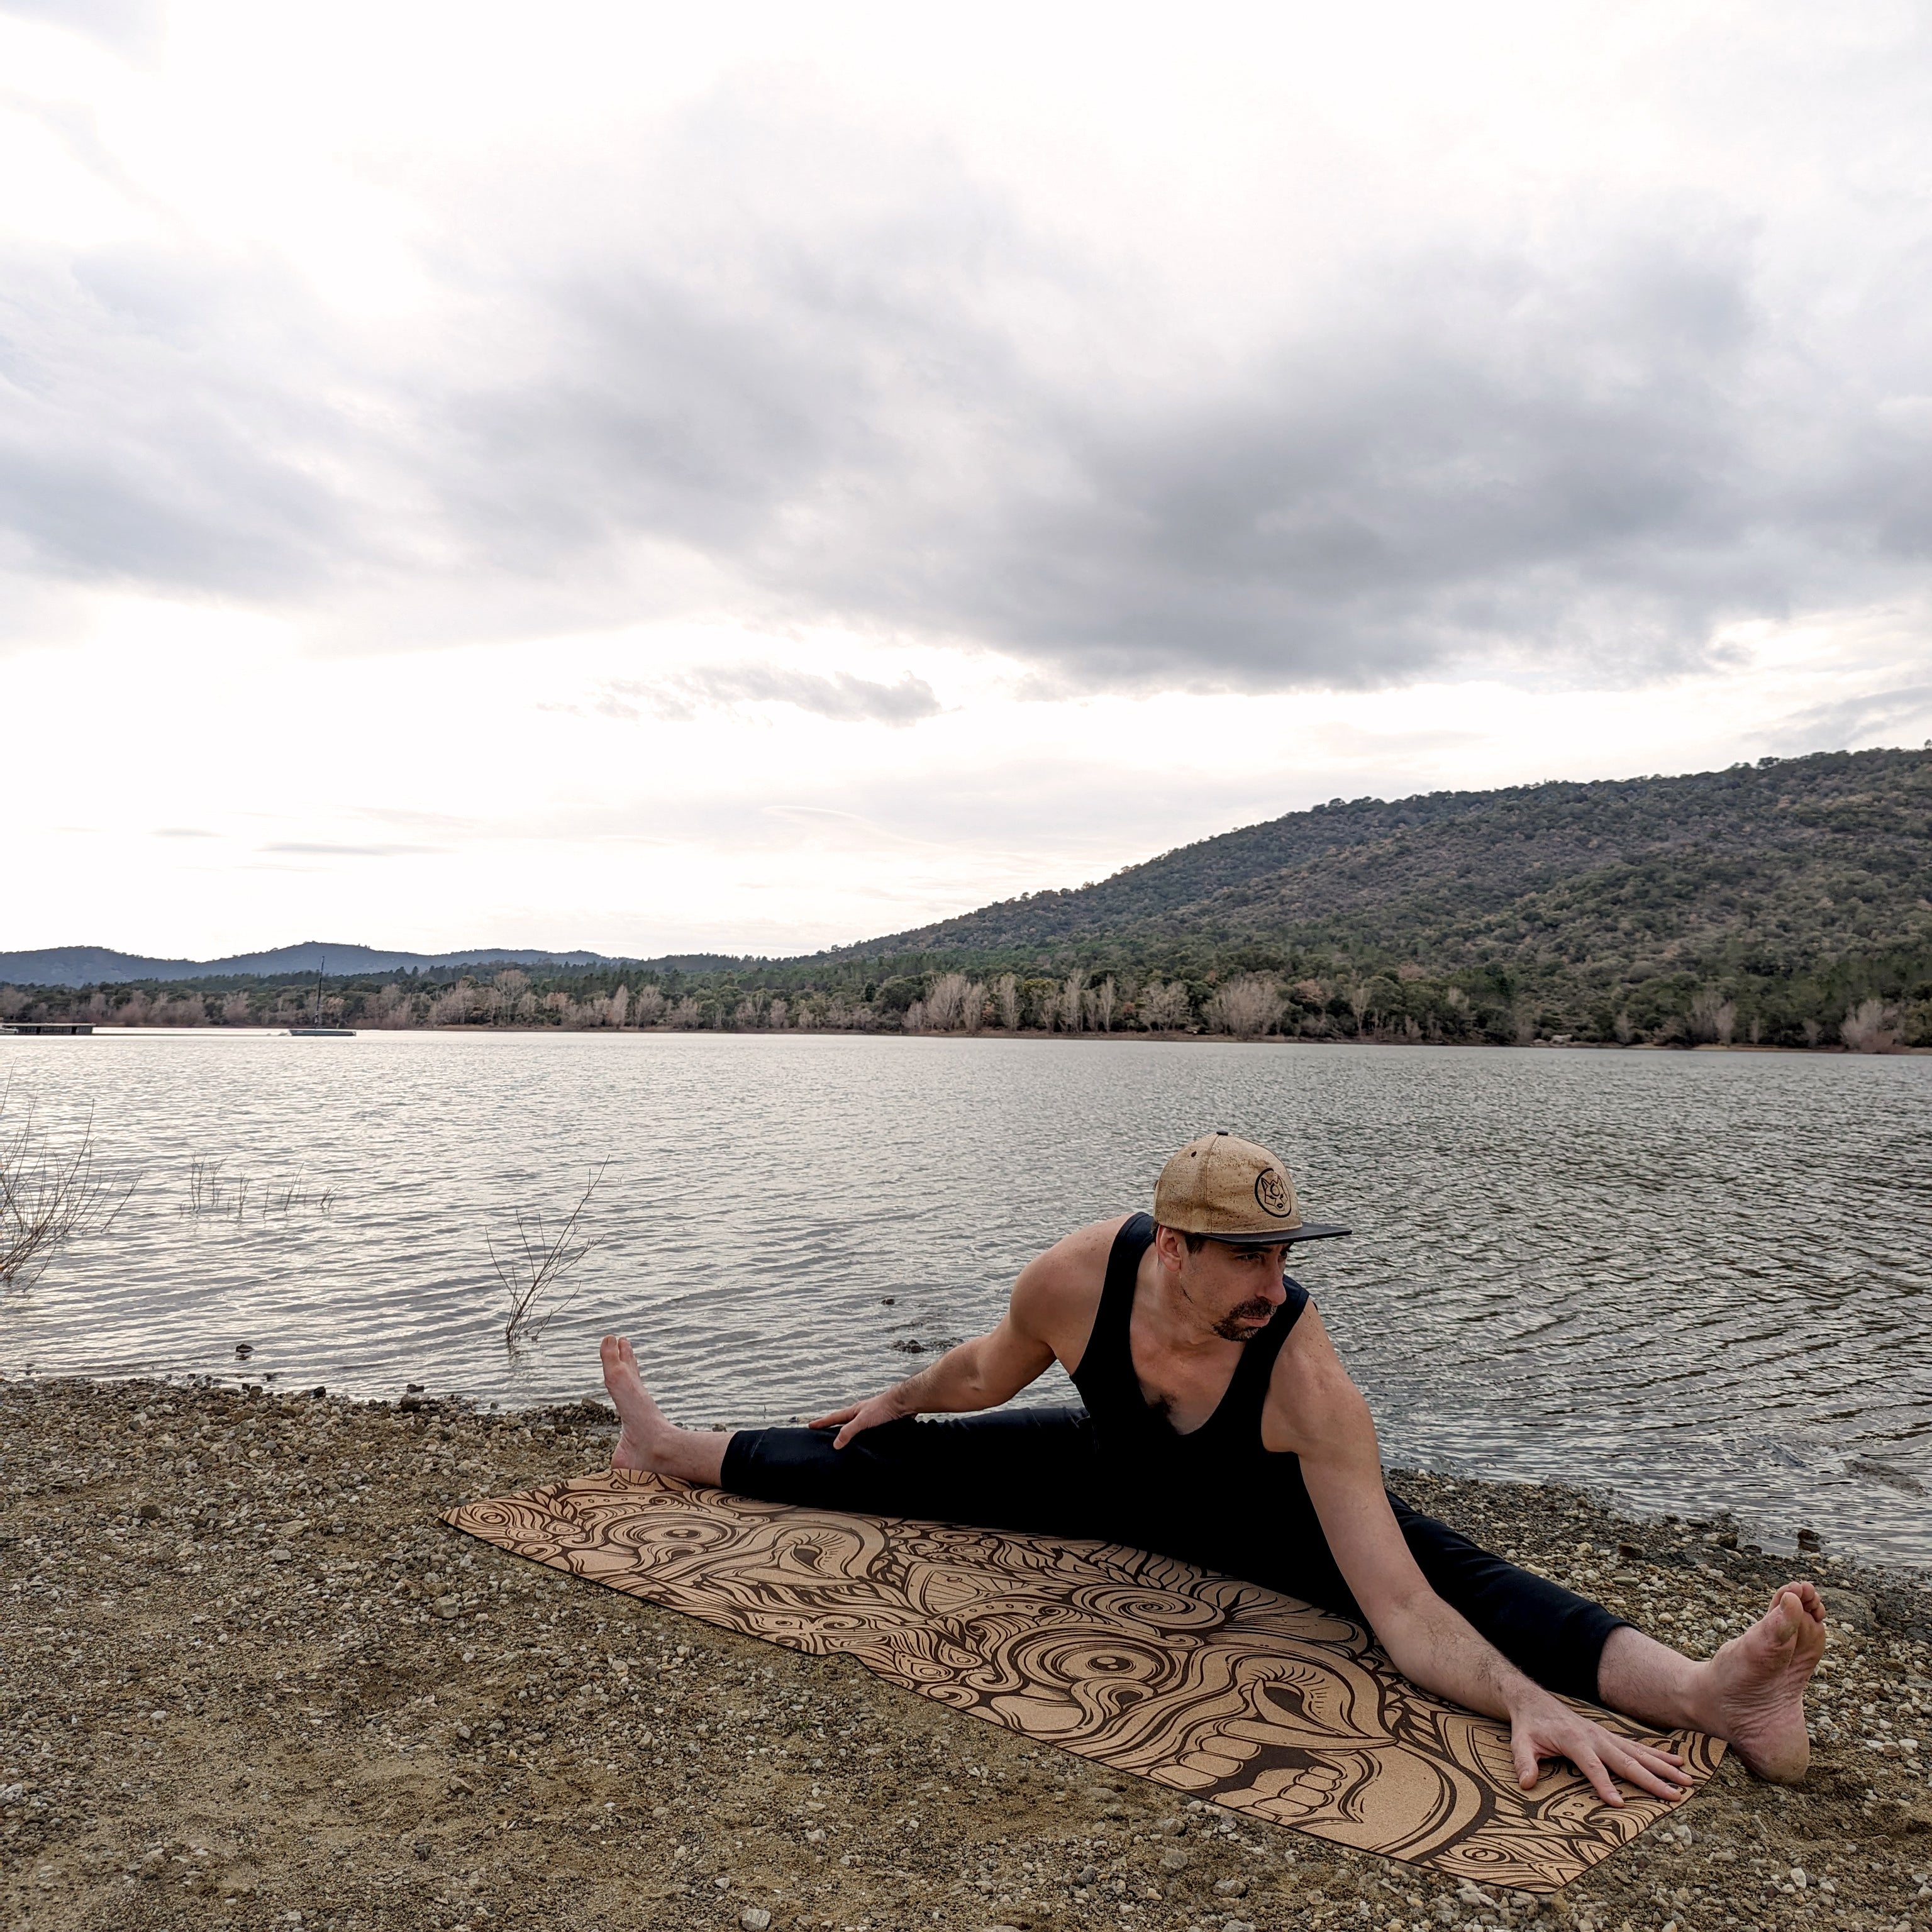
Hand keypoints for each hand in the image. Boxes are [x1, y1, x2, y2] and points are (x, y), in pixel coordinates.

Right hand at [806, 1391, 906, 1448]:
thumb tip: (835, 1444)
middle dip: (833, 1428)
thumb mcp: (862, 1420)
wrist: (904, 1403)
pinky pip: (867, 1432)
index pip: (834, 1418)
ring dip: (848, 1433)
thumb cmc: (883, 1408)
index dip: (822, 1422)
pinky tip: (864, 1443)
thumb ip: (849, 1431)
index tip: (810, 1426)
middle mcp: (860, 1414)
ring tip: (841, 1441)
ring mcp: (871, 1419)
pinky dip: (862, 1437)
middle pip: (843, 1422)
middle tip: (822, 1433)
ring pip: (856, 1427)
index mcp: (853, 1411)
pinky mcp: (881, 1424)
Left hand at [1508, 1689, 1691, 1806]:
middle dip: (1651, 1779)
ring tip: (1687, 1780)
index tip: (1619, 1804)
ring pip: (1638, 1754)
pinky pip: (1637, 1747)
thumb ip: (1524, 1761)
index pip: (1592, 1766)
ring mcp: (1605, 1736)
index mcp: (1574, 1740)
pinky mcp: (1610, 1737)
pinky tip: (1677, 1762)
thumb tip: (1526, 1783)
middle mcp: (1595, 1737)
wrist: (1534, 1701)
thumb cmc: (1529, 1726)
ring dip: (1663, 1767)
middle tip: (1675, 1796)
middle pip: (1626, 1761)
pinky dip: (1658, 1755)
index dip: (1604, 1785)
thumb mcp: (1520, 1742)